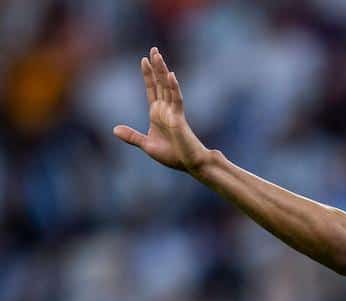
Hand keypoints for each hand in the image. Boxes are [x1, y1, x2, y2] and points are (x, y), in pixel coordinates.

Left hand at [113, 47, 209, 172]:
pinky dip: (174, 88)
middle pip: (160, 83)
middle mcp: (166, 109)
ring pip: (167, 87)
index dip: (148, 75)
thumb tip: (114, 129)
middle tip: (154, 49)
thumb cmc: (173, 155)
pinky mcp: (179, 119)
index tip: (144, 60)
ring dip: (163, 71)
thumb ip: (132, 136)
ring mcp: (173, 112)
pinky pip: (177, 100)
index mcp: (157, 114)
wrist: (190, 164)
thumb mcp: (147, 145)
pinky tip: (171, 76)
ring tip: (158, 56)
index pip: (152, 89)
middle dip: (156, 67)